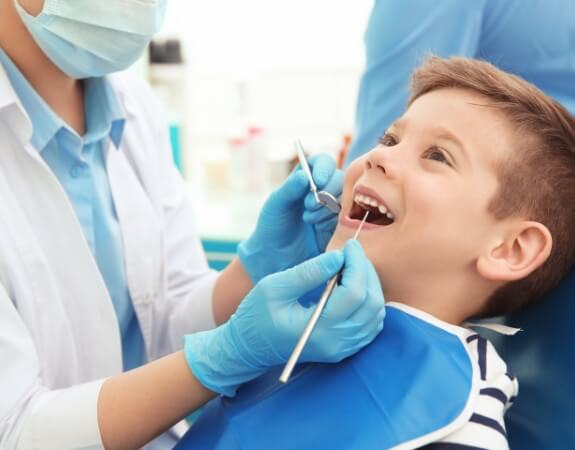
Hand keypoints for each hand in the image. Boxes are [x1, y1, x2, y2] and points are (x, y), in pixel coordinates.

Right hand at [184, 240, 385, 396]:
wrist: (250, 348)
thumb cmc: (256, 316)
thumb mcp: (274, 287)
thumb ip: (308, 272)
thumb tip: (338, 257)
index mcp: (318, 329)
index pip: (354, 293)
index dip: (357, 264)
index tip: (349, 245)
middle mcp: (336, 343)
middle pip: (371, 303)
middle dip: (366, 271)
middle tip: (352, 253)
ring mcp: (342, 349)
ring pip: (376, 314)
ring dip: (370, 285)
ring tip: (351, 266)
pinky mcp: (344, 348)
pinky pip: (371, 324)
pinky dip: (369, 301)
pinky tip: (353, 286)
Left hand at [238, 154, 342, 283]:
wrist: (276, 257)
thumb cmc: (272, 227)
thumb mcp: (275, 205)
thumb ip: (289, 189)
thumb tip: (304, 175)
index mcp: (305, 178)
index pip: (323, 162)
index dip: (324, 168)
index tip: (318, 181)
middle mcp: (322, 190)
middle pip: (339, 178)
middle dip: (326, 192)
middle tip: (308, 206)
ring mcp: (332, 207)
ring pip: (345, 198)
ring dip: (327, 208)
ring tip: (309, 219)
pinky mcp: (339, 225)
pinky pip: (347, 217)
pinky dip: (333, 221)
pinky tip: (318, 228)